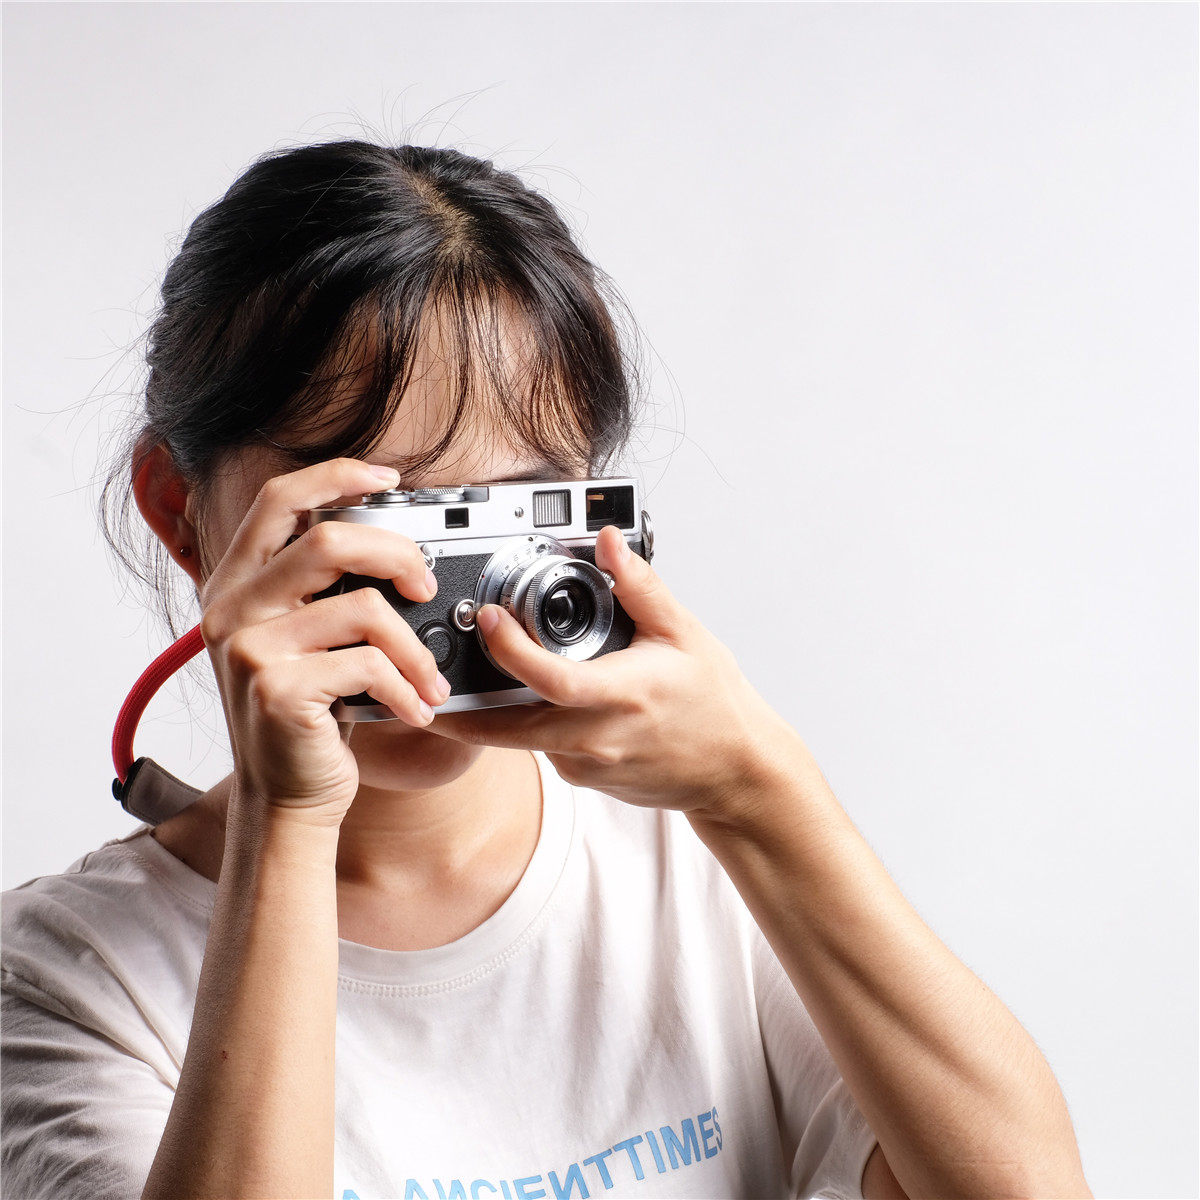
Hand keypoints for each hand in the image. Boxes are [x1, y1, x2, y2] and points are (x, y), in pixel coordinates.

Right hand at [198, 457, 452, 824]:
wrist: (286, 798)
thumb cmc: (310, 715)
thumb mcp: (307, 641)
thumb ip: (325, 591)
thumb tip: (398, 546)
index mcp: (238, 583)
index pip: (279, 499)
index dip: (336, 475)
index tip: (388, 478)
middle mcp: (232, 608)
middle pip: (329, 541)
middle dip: (398, 556)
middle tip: (427, 587)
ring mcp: (250, 648)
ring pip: (363, 609)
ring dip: (415, 648)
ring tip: (432, 679)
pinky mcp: (276, 690)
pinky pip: (368, 666)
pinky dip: (407, 689)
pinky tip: (414, 710)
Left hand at [429, 525, 793, 817]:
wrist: (735, 772)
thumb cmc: (714, 706)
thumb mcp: (685, 634)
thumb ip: (641, 587)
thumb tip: (609, 542)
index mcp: (621, 694)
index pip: (550, 679)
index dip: (511, 650)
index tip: (489, 620)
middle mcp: (598, 736)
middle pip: (510, 729)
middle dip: (463, 712)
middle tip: (430, 685)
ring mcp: (589, 764)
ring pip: (524, 741)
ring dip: (496, 717)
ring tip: (477, 683)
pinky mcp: (586, 779)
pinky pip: (546, 750)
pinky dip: (534, 726)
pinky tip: (543, 702)